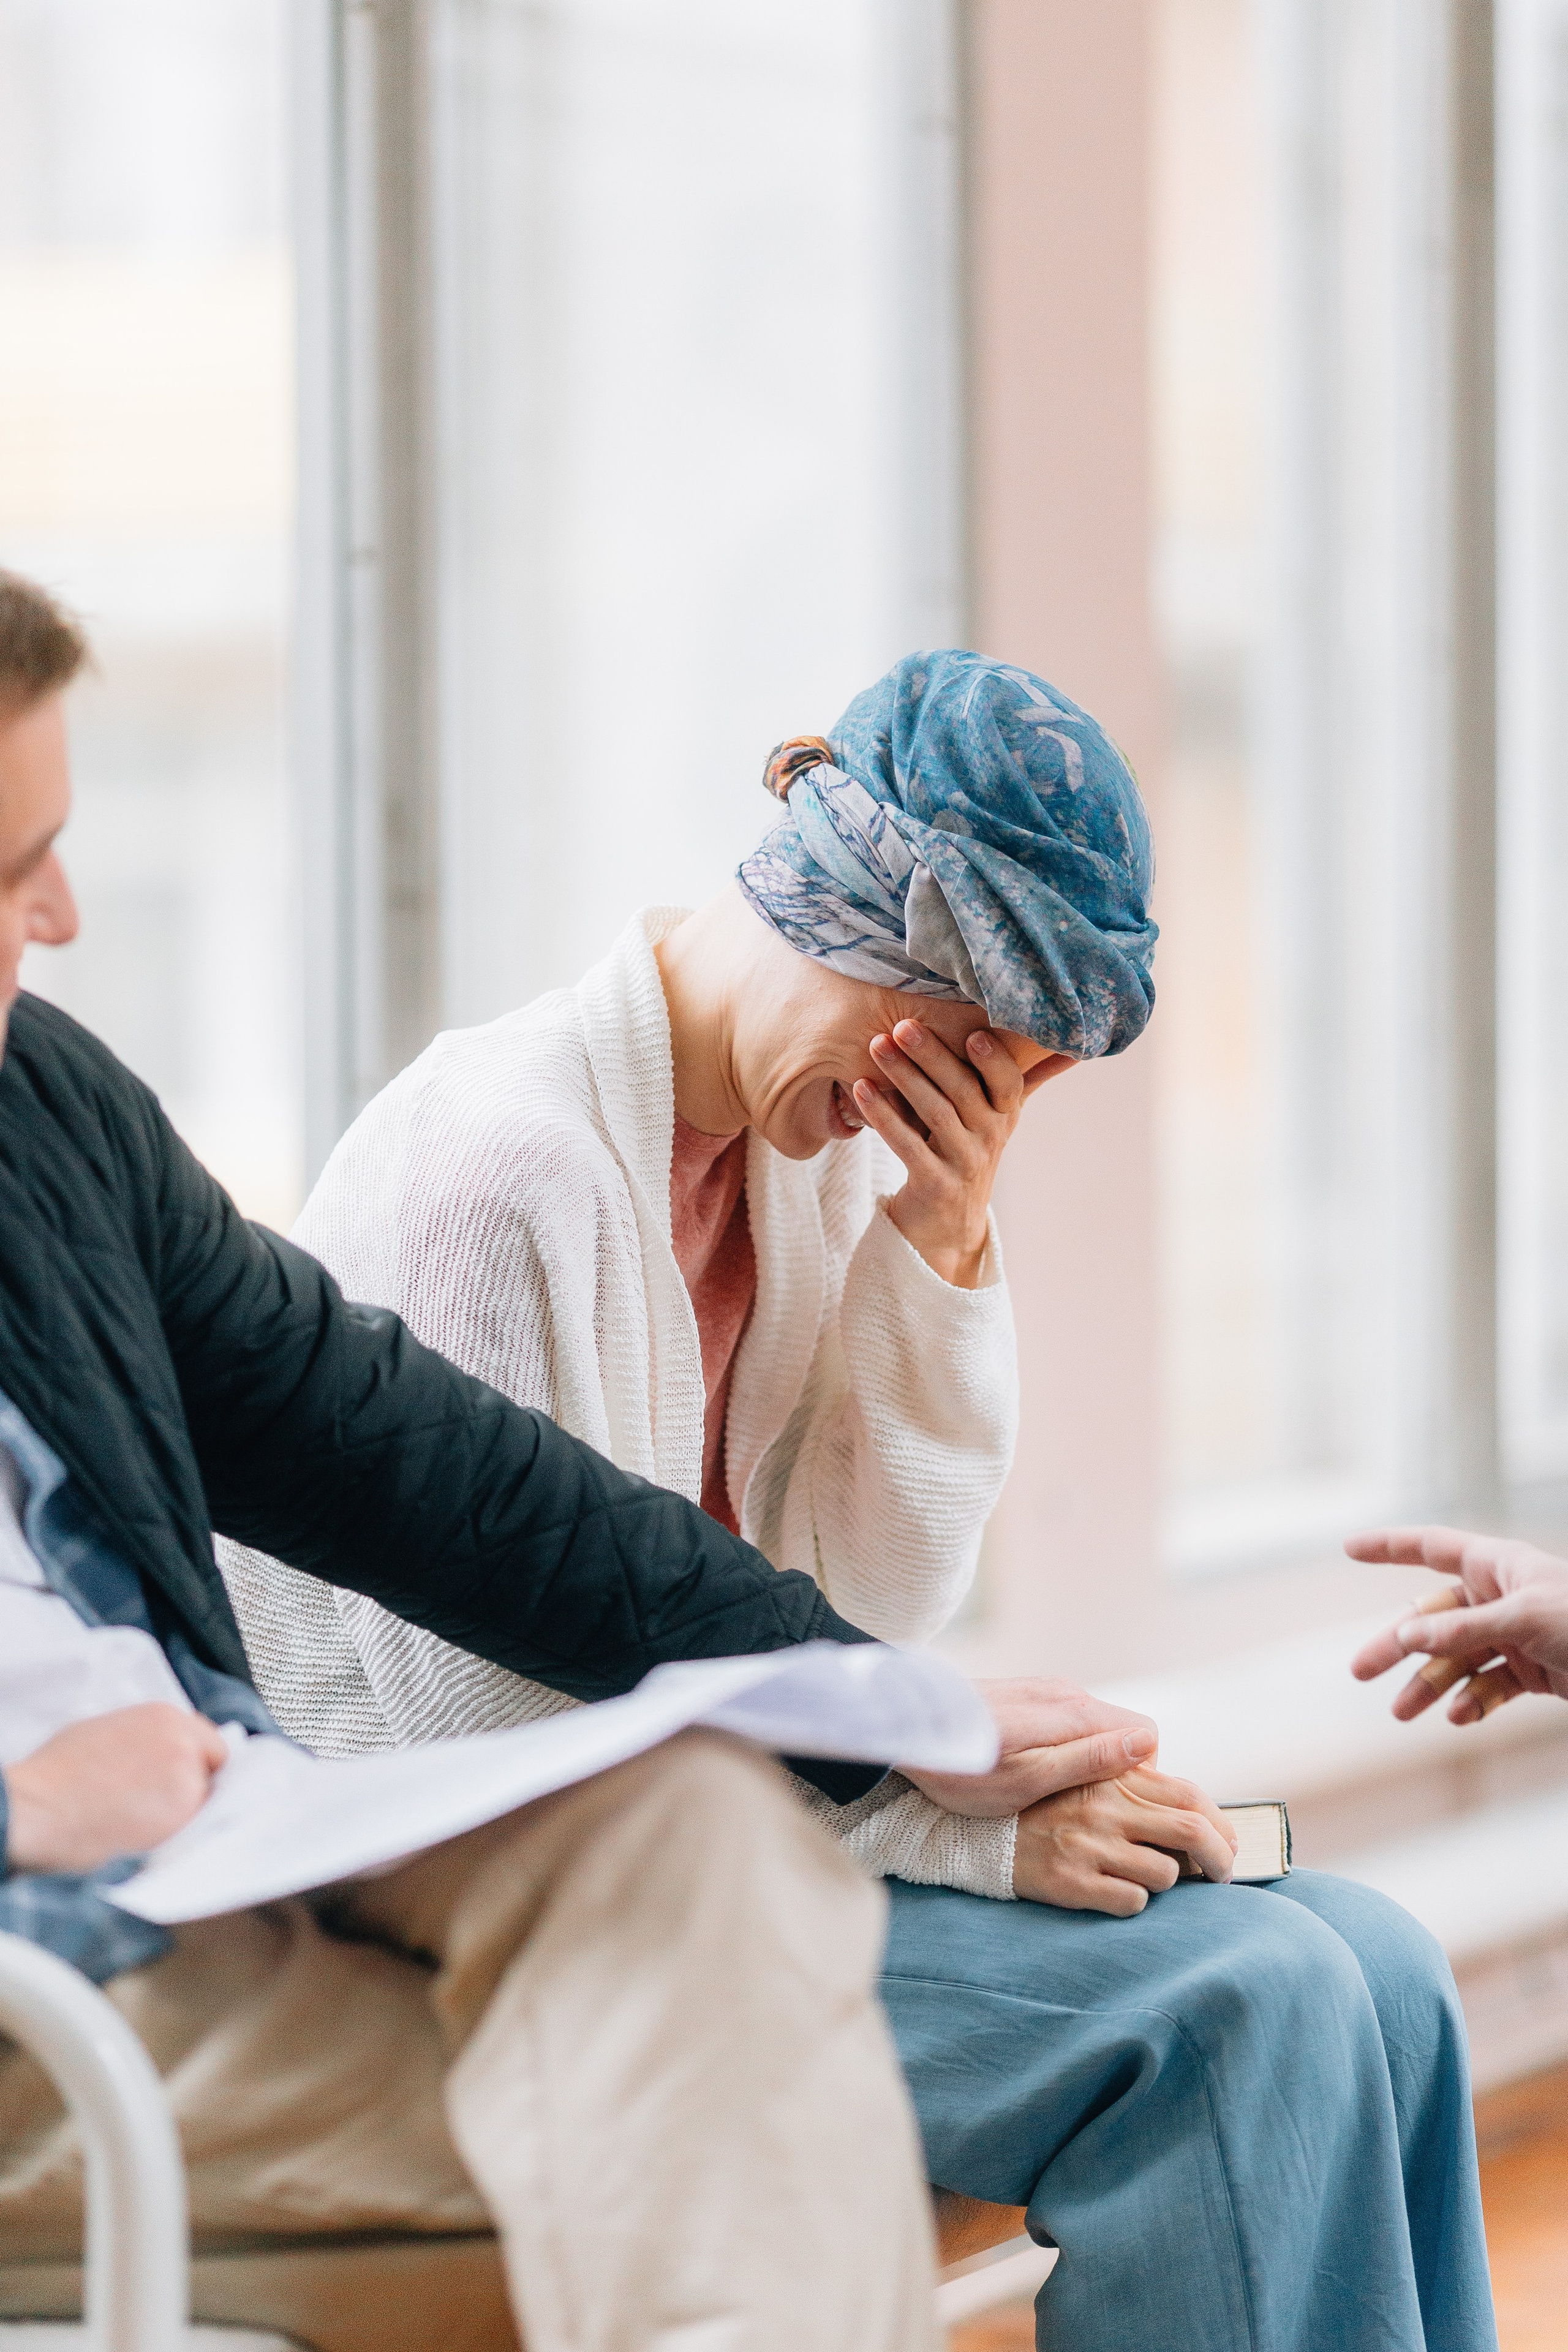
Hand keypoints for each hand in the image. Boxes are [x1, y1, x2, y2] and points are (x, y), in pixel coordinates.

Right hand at [2, 1704, 230, 1873]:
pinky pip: (192, 1824)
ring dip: (184, 1810)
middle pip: (211, 1765)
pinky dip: (176, 1831)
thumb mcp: (104, 1732)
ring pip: (203, 1797)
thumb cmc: (57, 1774)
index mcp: (163, 1716)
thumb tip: (153, 1753)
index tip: (179, 1778)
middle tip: (163, 1803)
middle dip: (195, 1783)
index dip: (193, 1761)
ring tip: (142, 1821)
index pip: (204, 1739)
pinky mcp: (183, 1807)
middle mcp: (182, 1738)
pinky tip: (144, 1833)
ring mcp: (186, 1773)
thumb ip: (144, 1739)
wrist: (40, 1807)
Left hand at [852, 1021, 1074, 1286]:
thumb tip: (1068, 1047)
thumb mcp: (996, 1118)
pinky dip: (883, 1115)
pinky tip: (861, 1089)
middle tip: (903, 1026)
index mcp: (1004, 1116)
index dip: (994, 1060)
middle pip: (964, 1091)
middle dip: (933, 1056)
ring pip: (935, 1114)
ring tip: (878, 1047)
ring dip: (904, 1077)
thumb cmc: (966, 1153)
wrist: (947, 1225)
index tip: (973, 1033)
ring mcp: (964, 1164)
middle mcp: (990, 1139)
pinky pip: (907, 1145)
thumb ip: (1023, 1080)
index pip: (1009, 1084)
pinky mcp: (935, 1185)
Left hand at [902, 1677, 1158, 1816]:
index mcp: (1075, 1712)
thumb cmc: (963, 1769)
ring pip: (1093, 1727)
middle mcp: (1066, 1692)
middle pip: (1121, 1731)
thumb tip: (1146, 1745)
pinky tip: (1027, 1769)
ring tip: (1047, 1792)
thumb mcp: (1029, 1779)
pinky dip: (1060, 1747)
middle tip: (1078, 1806)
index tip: (1112, 1805)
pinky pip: (1065, 1721)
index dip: (1141, 1776)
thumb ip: (1090, 1760)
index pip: (1146, 1735)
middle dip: (1114, 1769)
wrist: (901, 1730)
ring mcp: (1044, 1689)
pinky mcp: (1024, 1694)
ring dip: (1084, 1759)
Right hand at [1012, 1767, 1237, 1914]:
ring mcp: (1089, 1845)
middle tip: (1222, 1874)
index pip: (1189, 1796)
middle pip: (1192, 1833)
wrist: (984, 1836)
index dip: (1221, 1823)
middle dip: (1220, 1859)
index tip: (1230, 1843)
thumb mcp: (1091, 1783)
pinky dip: (1136, 1902)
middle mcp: (1104, 1808)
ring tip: (1150, 1879)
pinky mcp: (1072, 1882)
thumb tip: (1201, 1814)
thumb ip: (1138, 1787)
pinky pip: (1134, 1903)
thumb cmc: (1049, 1811)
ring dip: (1169, 1882)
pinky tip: (1118, 1892)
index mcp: (1114, 1779)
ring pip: (1166, 1874)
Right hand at [1348, 1526, 1567, 1722]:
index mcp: (1500, 1566)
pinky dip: (1474, 1700)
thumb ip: (1465, 1629)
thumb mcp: (1525, 1619)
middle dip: (1399, 1644)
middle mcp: (1502, 1597)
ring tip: (1402, 1712)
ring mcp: (1516, 1635)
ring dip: (1430, 1683)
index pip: (1433, 1547)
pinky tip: (1459, 1715)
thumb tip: (1408, 1637)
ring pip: (1458, 1657)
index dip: (1390, 1546)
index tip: (1350, 1548)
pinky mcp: (1533, 1671)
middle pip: (1435, 1617)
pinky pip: (1490, 1684)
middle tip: (1362, 1670)